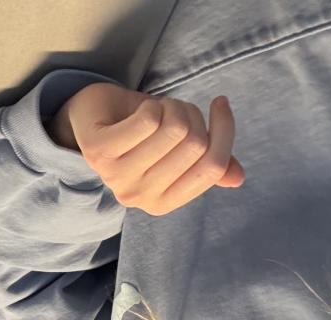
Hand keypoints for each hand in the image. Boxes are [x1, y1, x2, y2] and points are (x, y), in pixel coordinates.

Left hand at [48, 82, 245, 215]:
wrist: (93, 115)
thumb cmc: (141, 132)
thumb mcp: (178, 148)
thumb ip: (206, 164)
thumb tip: (236, 177)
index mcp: (162, 203)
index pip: (212, 167)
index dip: (225, 130)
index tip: (221, 105)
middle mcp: (137, 197)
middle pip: (195, 144)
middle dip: (193, 114)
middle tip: (173, 110)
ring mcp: (115, 176)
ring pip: (174, 129)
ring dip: (171, 106)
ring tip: (155, 110)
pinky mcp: (97, 151)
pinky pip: (147, 120)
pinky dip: (151, 104)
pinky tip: (138, 109)